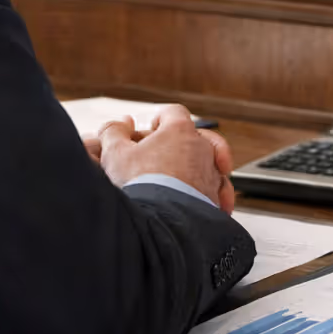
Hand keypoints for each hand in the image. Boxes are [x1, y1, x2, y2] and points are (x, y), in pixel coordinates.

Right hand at [96, 106, 236, 212]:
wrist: (162, 221)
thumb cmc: (140, 185)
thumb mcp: (115, 153)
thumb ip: (114, 132)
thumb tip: (119, 125)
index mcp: (180, 131)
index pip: (174, 113)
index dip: (161, 119)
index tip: (151, 130)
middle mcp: (202, 149)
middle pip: (197, 136)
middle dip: (181, 143)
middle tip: (165, 154)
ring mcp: (212, 173)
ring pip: (209, 163)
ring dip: (194, 168)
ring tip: (176, 181)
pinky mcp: (216, 197)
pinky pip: (218, 190)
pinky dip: (208, 191)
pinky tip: (195, 199)